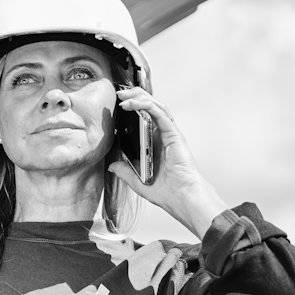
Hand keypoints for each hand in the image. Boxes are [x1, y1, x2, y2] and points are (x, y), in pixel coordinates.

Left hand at [109, 87, 227, 238]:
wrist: (182, 200)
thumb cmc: (167, 194)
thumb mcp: (138, 182)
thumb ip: (125, 172)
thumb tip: (112, 166)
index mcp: (157, 146)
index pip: (145, 121)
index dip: (133, 110)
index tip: (117, 106)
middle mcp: (164, 137)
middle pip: (151, 109)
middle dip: (135, 97)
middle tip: (119, 94)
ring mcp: (170, 135)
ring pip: (156, 107)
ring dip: (139, 98)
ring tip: (124, 95)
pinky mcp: (174, 135)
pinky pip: (160, 114)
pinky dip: (147, 106)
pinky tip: (134, 104)